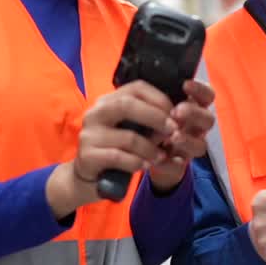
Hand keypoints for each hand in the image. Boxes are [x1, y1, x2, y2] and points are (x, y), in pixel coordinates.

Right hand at [46, 81, 175, 216]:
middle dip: (156, 117)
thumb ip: (149, 120)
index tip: (176, 113)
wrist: (91, 176)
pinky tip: (146, 166)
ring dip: (150, 148)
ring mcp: (89, 134)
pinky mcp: (87, 156)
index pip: (136, 88)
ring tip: (162, 156)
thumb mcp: (132, 129)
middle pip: (127, 105)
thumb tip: (179, 115)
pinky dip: (137, 162)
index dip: (159, 98)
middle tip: (173, 131)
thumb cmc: (118, 148)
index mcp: (109, 100)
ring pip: (127, 137)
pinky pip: (118, 157)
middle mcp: (95, 112)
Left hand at [149, 80, 215, 191]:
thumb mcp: (158, 104)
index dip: (200, 90)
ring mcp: (191, 146)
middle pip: (208, 119)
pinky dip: (171, 162)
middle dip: (194, 114)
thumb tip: (155, 75)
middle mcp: (197, 126)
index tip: (185, 84)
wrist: (146, 151)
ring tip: (173, 138)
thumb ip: (161, 93)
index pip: (208, 95)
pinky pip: (180, 165)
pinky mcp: (179, 165)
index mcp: (195, 107)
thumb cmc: (155, 119)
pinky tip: (161, 158)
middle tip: (177, 112)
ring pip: (201, 146)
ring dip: (188, 140)